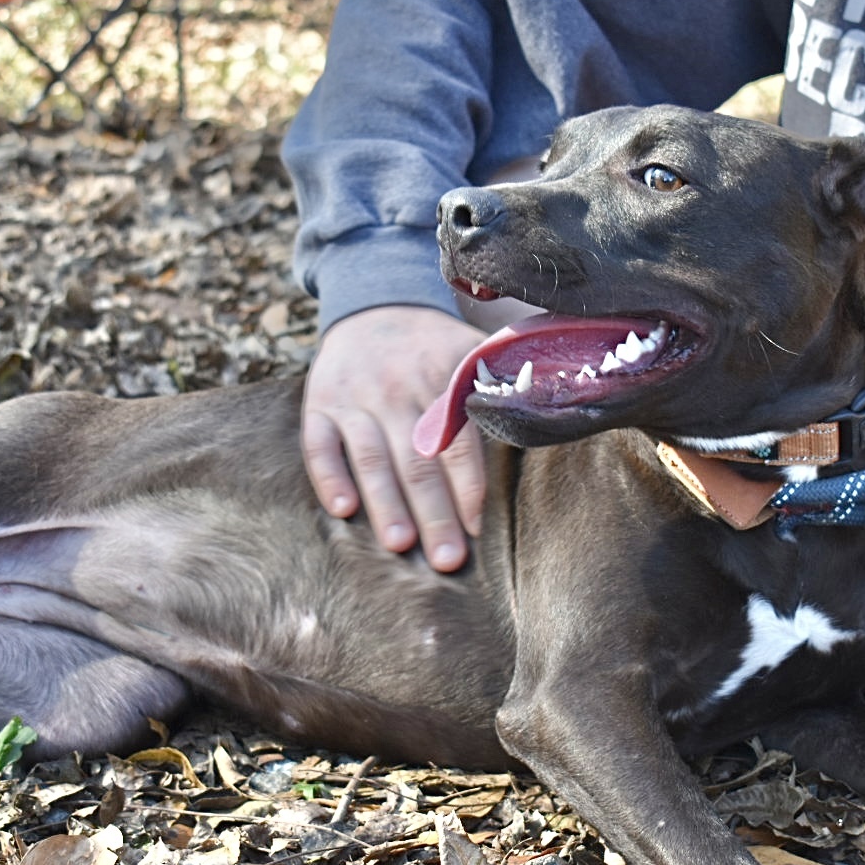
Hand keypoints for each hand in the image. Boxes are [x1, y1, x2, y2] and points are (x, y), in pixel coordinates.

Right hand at [302, 306, 486, 571]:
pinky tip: (343, 510)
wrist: (373, 305)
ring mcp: (353, 398)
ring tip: (400, 545)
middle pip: (416, 459)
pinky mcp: (318, 404)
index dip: (468, 486)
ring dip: (385, 503)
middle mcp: (395, 389)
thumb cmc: (433, 347)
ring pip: (370, 457)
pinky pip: (318, 444)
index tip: (477, 528)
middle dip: (433, 512)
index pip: (457, 442)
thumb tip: (546, 417)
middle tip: (447, 560)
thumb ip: (500, 384)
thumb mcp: (470, 350)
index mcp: (440, 379)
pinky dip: (328, 476)